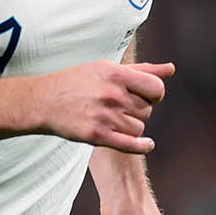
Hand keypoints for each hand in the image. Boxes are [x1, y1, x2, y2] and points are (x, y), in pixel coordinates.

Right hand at [38, 61, 174, 153]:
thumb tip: (171, 69)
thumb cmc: (78, 81)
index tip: (146, 96)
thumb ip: (142, 70)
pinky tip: (147, 144)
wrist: (44, 101)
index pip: (156, 88)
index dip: (154, 94)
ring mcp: (104, 116)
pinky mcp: (97, 136)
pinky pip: (131, 145)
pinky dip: (142, 146)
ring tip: (114, 118)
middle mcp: (112, 94)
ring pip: (139, 128)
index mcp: (116, 74)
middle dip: (139, 109)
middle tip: (121, 107)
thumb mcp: (107, 68)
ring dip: (132, 126)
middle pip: (147, 110)